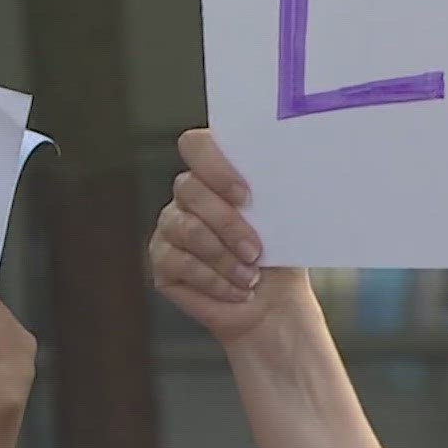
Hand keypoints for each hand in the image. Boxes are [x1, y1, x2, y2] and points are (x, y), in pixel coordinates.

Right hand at [151, 129, 314, 344]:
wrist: (273, 301)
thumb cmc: (280, 255)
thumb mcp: (285, 218)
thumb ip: (273, 192)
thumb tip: (280, 178)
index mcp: (217, 173)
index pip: (197, 146)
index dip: (215, 166)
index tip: (246, 195)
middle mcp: (187, 195)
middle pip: (190, 189)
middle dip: (227, 223)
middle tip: (255, 250)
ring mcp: (169, 227)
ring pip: (186, 229)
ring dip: (223, 256)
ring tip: (249, 276)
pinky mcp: (162, 261)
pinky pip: (181, 263)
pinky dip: (214, 280)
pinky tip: (236, 289)